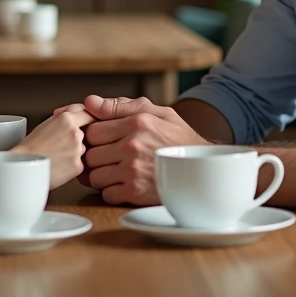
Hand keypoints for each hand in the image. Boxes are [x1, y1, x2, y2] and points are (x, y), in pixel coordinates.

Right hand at [14, 109, 95, 189]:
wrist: (22, 167)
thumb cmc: (31, 146)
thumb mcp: (47, 123)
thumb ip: (66, 115)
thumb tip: (79, 110)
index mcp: (66, 119)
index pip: (88, 115)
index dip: (87, 121)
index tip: (87, 125)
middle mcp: (75, 133)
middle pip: (86, 134)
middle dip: (77, 139)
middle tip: (60, 144)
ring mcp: (78, 150)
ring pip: (83, 149)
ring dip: (74, 152)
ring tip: (56, 156)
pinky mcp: (78, 166)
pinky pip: (80, 164)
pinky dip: (71, 165)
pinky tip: (58, 165)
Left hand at [78, 95, 207, 205]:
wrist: (206, 169)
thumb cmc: (180, 139)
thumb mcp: (158, 113)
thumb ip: (121, 106)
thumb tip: (89, 102)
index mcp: (136, 122)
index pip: (92, 130)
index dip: (93, 137)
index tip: (101, 141)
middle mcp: (133, 146)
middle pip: (90, 154)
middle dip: (95, 157)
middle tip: (108, 158)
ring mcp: (133, 170)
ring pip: (95, 176)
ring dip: (101, 176)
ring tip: (116, 171)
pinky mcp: (136, 193)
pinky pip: (107, 194)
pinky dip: (112, 191)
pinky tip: (125, 184)